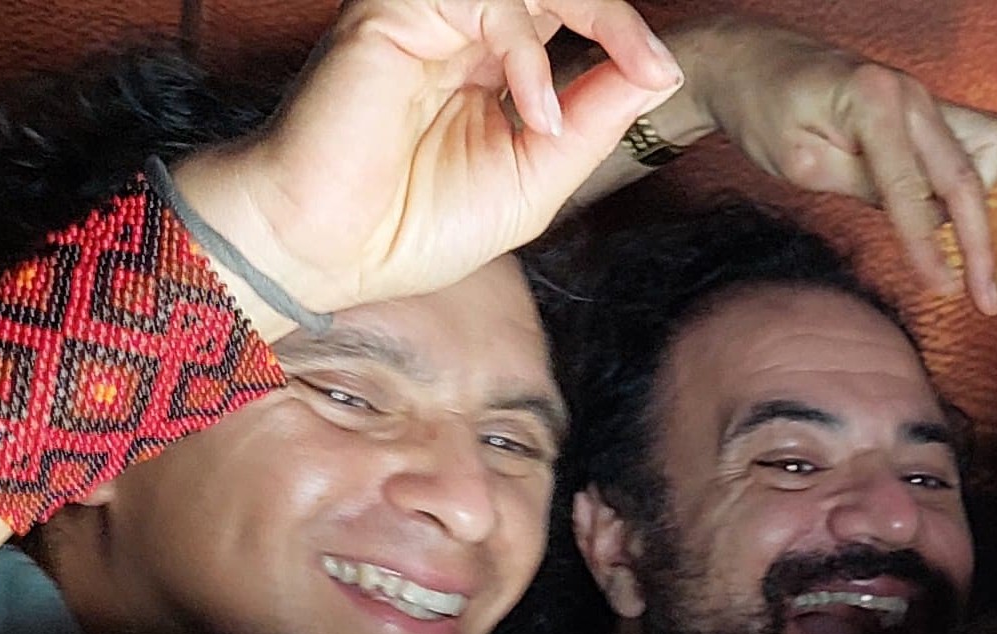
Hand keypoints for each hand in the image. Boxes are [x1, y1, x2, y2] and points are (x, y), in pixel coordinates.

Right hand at [176, 0, 679, 327]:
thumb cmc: (418, 225)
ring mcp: (428, 15)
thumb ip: (591, 125)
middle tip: (651, 64)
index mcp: (492, 64)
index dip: (622, 36)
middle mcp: (461, 28)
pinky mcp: (394, 11)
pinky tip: (534, 114)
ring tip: (569, 113)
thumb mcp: (534, 181)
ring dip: (578, 22)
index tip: (663, 73)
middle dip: (613, 17)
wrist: (333, 248)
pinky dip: (524, 51)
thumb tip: (657, 74)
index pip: (569, 18)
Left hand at [685, 17, 996, 313]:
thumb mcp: (801, 161)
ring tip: (952, 250)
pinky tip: (937, 211)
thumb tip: (919, 220)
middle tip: (986, 301)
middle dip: (978, 244)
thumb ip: (863, 188)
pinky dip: (966, 184)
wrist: (751, 61)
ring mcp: (922, 97)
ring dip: (973, 210)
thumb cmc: (764, 107)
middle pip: (965, 177)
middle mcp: (909, 92)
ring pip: (981, 160)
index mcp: (873, 98)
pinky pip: (972, 146)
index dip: (927, 247)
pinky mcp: (924, 109)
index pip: (910, 189)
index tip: (944, 291)